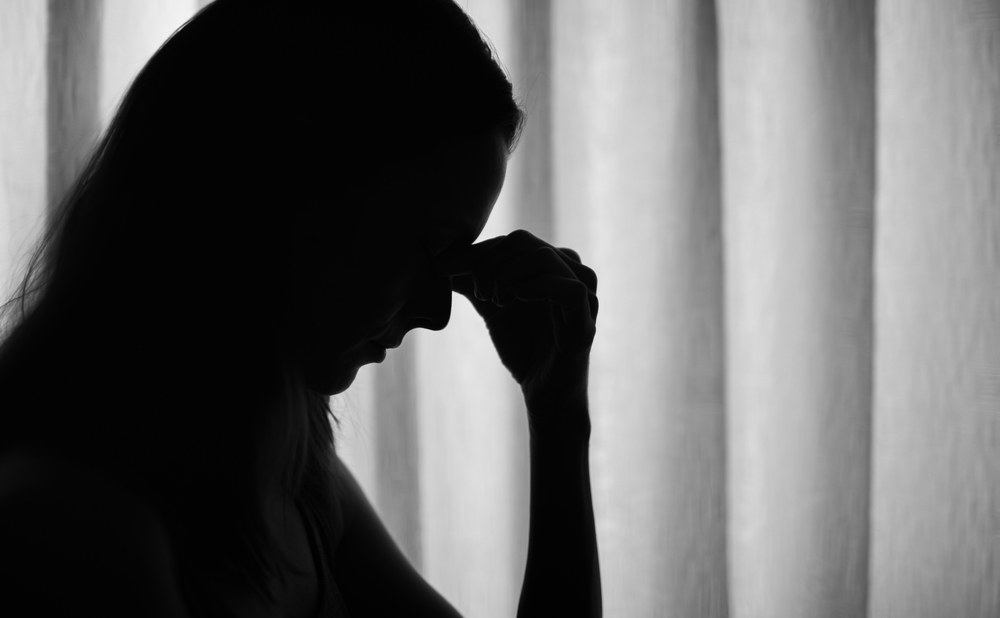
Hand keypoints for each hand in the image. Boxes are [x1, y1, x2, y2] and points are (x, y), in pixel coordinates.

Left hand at [431, 229, 598, 435]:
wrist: (544, 394)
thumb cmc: (523, 347)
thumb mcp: (492, 306)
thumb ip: (472, 281)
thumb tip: (439, 261)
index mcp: (554, 264)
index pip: (512, 240)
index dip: (476, 253)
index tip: (445, 270)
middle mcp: (573, 272)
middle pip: (524, 242)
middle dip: (489, 264)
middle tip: (477, 292)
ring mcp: (584, 294)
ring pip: (544, 257)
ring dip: (507, 276)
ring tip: (494, 300)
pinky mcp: (586, 321)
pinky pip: (569, 289)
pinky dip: (535, 288)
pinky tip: (514, 300)